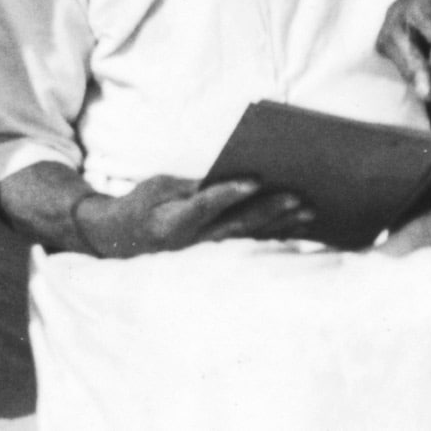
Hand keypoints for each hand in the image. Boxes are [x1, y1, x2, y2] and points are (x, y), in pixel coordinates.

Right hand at [75, 176, 313, 257]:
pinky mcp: (215, 254)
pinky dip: (276, 235)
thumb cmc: (142, 205)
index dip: (230, 192)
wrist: (121, 240)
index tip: (255, 180)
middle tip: (299, 197)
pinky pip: (250, 245)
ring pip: (249, 237)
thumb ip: (193, 184)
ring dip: (281, 225)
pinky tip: (299, 227)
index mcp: (172, 221)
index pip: (204, 204)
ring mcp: (205, 252)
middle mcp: (192, 242)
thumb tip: (230, 176)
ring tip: (309, 212)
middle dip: (270, 210)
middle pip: (237, 224)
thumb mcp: (158, 187)